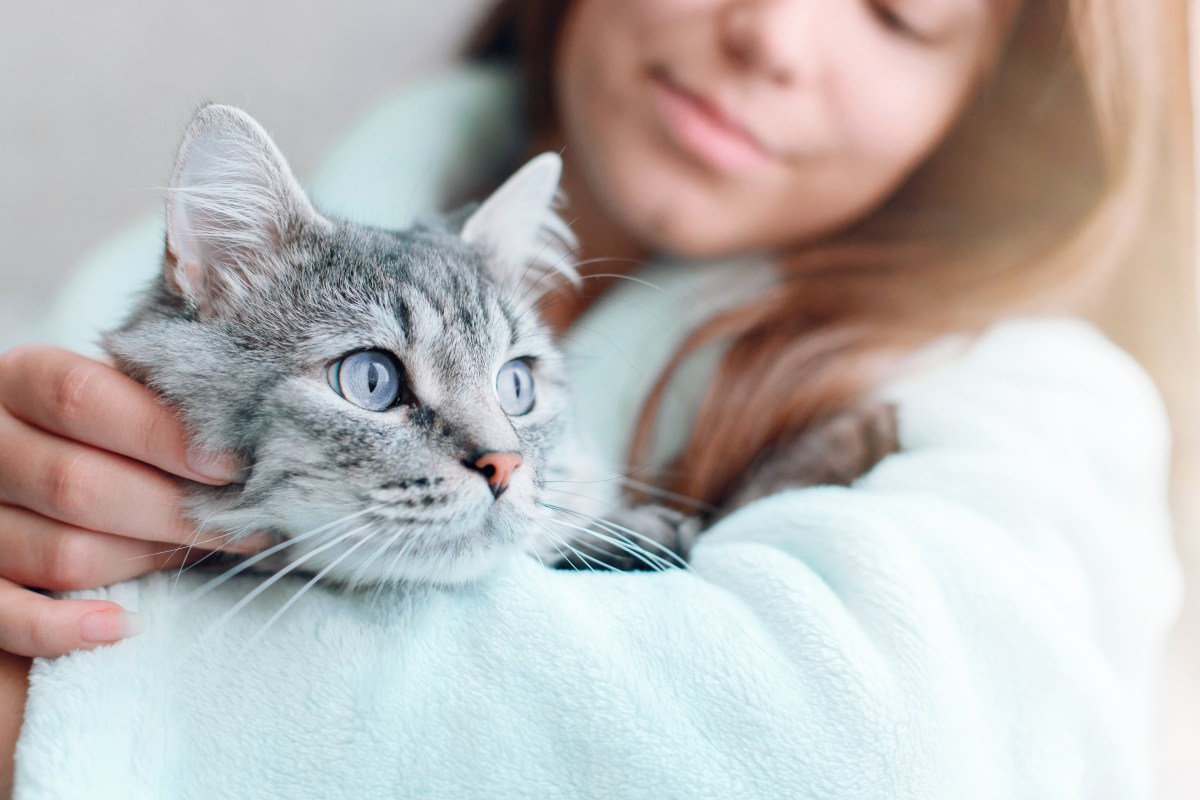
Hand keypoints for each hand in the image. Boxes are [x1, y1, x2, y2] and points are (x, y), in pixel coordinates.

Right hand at [0, 345, 254, 657]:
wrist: (26, 458)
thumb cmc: (101, 429)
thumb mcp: (118, 396)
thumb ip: (162, 408)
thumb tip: (257, 443)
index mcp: (21, 379)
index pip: (79, 397)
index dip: (161, 434)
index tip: (231, 467)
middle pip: (74, 484)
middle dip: (172, 510)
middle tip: (243, 525)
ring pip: (59, 553)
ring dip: (143, 561)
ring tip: (199, 553)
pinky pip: (5, 616)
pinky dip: (65, 628)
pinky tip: (123, 624)